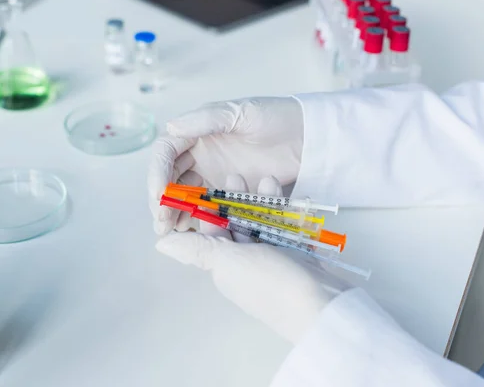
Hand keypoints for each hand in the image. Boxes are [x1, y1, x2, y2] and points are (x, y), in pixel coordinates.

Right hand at [148, 97, 303, 234]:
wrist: (308, 136)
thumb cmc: (275, 117)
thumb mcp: (239, 112)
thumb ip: (206, 119)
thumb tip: (171, 126)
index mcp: (196, 133)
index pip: (165, 154)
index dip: (157, 174)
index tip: (159, 195)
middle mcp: (199, 155)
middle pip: (169, 179)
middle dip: (162, 201)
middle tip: (162, 223)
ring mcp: (214, 174)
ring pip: (184, 196)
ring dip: (174, 213)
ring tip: (171, 232)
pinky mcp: (229, 192)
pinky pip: (206, 207)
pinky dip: (195, 219)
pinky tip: (190, 231)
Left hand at [156, 175, 346, 343]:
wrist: (322, 307)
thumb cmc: (270, 283)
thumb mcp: (228, 262)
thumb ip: (196, 249)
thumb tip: (160, 246)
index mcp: (225, 265)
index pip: (212, 232)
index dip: (210, 208)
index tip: (211, 183)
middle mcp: (247, 263)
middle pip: (239, 225)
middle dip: (237, 200)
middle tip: (238, 177)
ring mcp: (275, 261)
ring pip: (265, 225)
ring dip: (265, 203)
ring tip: (269, 180)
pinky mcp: (299, 258)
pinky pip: (291, 231)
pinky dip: (291, 215)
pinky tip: (296, 199)